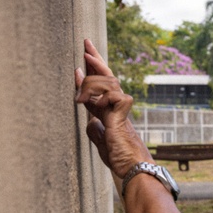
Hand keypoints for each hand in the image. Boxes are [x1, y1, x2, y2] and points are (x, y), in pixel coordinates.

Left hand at [74, 38, 151, 176]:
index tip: (80, 65)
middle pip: (107, 77)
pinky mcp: (123, 114)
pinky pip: (114, 95)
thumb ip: (96, 131)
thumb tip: (90, 121)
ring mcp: (121, 109)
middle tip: (85, 43)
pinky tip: (87, 102)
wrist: (135, 169)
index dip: (90, 75)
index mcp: (109, 112)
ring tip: (78, 83)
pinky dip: (99, 95)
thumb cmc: (121, 160)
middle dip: (96, 60)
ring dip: (90, 81)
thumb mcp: (101, 143)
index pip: (100, 88)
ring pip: (109, 82)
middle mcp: (116, 107)